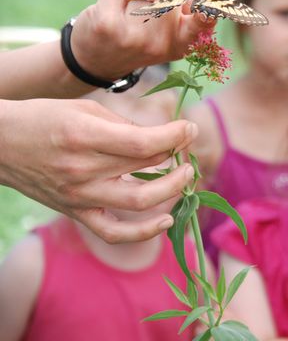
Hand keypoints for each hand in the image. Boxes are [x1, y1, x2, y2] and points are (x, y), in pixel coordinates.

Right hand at [0, 98, 197, 242]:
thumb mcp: (84, 109)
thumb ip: (124, 125)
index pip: (144, 143)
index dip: (175, 136)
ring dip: (172, 189)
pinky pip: (113, 233)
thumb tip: (161, 138)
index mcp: (84, 136)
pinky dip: (143, 232)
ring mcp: (80, 195)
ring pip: (138, 202)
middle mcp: (83, 169)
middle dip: (177, 155)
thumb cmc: (43, 118)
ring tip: (186, 176)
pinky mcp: (76, 212)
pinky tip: (166, 220)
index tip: (190, 127)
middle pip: (146, 168)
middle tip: (187, 147)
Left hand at [71, 0, 214, 79]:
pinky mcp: (106, 21)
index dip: (207, 12)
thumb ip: (182, 14)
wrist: (98, 61)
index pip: (200, 24)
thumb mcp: (166, 38)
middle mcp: (159, 42)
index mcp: (180, 43)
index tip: (208, 10)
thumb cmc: (139, 38)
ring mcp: (132, 33)